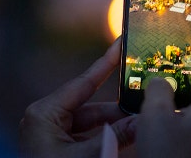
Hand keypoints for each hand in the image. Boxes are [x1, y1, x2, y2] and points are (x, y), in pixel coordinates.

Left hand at [18, 39, 135, 157]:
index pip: (84, 82)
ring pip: (94, 124)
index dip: (106, 63)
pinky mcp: (57, 150)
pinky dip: (107, 139)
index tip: (122, 44)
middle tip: (146, 100)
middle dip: (120, 109)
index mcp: (44, 114)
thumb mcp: (86, 157)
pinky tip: (129, 137)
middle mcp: (47, 120)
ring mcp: (52, 136)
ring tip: (143, 123)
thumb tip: (142, 120)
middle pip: (93, 106)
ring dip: (117, 127)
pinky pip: (88, 138)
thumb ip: (114, 137)